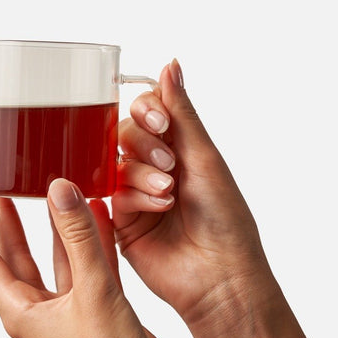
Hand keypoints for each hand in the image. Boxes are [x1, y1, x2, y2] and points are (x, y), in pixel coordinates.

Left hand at [0, 179, 199, 337]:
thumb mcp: (93, 292)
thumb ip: (78, 238)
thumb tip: (60, 191)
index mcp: (23, 312)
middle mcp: (41, 310)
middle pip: (14, 255)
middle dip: (4, 219)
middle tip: (0, 187)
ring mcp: (70, 309)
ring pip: (55, 257)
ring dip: (50, 226)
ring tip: (47, 194)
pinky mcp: (99, 307)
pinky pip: (88, 264)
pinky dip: (91, 240)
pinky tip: (97, 216)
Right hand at [112, 60, 337, 337]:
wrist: (220, 274)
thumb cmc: (224, 217)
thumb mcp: (205, 157)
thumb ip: (181, 113)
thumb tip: (171, 63)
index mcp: (176, 146)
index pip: (145, 111)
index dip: (146, 111)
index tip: (162, 125)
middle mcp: (151, 165)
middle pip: (124, 134)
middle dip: (144, 144)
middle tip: (170, 163)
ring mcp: (133, 191)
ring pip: (117, 163)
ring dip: (142, 173)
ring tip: (169, 191)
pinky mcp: (119, 217)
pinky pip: (113, 193)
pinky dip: (135, 195)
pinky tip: (160, 206)